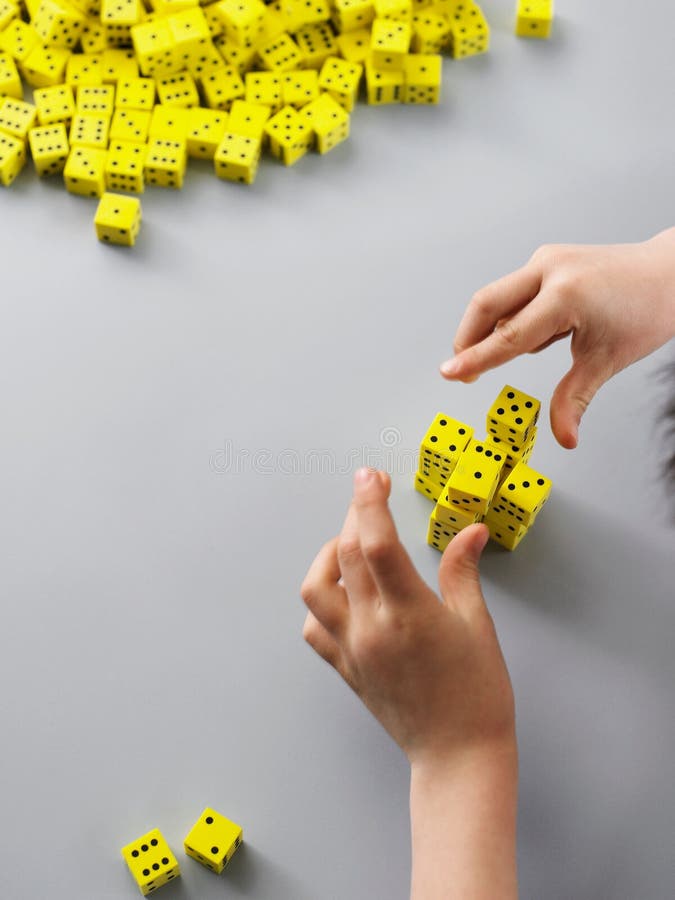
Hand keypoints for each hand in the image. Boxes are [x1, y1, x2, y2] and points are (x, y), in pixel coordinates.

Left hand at [301, 469, 517, 898]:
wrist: (457, 755)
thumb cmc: (478, 692)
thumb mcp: (478, 625)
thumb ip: (463, 571)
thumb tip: (471, 530)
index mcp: (409, 613)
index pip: (378, 542)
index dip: (371, 501)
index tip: (371, 475)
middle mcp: (372, 628)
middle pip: (347, 553)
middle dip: (356, 513)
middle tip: (372, 493)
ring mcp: (352, 649)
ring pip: (316, 587)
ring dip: (328, 554)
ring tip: (352, 543)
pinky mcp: (345, 668)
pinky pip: (315, 627)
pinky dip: (322, 600)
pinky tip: (344, 591)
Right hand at [440, 228, 674, 448]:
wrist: (670, 272)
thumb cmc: (648, 309)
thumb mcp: (608, 361)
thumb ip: (574, 399)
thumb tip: (563, 437)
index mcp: (566, 294)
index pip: (508, 336)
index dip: (475, 358)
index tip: (448, 372)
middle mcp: (550, 269)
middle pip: (486, 304)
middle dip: (468, 339)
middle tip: (462, 371)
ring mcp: (547, 260)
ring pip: (499, 299)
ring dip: (495, 330)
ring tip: (538, 348)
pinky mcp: (547, 260)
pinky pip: (516, 293)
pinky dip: (515, 317)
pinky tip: (544, 331)